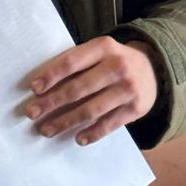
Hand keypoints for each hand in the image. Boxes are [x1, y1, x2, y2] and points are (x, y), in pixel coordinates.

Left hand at [24, 36, 158, 145]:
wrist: (154, 68)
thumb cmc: (114, 60)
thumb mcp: (99, 51)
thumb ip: (77, 62)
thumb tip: (42, 85)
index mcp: (104, 47)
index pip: (72, 62)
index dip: (51, 75)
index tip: (34, 89)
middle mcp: (117, 66)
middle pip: (78, 88)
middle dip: (51, 103)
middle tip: (32, 113)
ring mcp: (128, 89)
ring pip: (90, 110)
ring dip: (65, 122)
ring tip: (46, 130)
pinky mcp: (136, 109)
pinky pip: (109, 124)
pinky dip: (92, 133)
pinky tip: (77, 139)